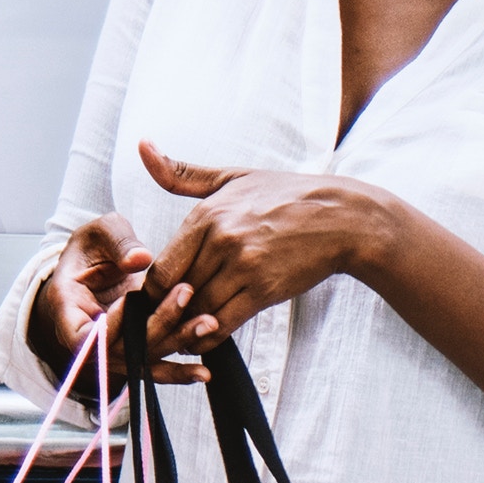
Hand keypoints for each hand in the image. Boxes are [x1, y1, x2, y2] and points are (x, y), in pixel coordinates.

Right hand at [30, 209, 196, 384]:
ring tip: (208, 323)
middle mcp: (89, 337)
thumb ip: (118, 242)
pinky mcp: (135, 353)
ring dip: (176, 342)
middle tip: (186, 294)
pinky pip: (154, 368)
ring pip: (143, 358)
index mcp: (68, 307)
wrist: (97, 267)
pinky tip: (204, 372)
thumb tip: (140, 259)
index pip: (82, 335)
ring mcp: (113, 349)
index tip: (130, 299)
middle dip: (156, 324)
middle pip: (120, 349)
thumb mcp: (100, 232)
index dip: (106, 326)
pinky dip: (180, 371)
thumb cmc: (94, 247)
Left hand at [140, 142, 387, 350]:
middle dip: (166, 311)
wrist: (341, 219)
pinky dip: (209, 335)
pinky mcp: (264, 289)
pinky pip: (224, 322)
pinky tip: (205, 336)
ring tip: (180, 333)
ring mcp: (243, 266)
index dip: (153, 288)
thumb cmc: (286, 196)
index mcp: (208, 214)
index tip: (155, 298)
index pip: (163, 263)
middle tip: (160, 325)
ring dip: (187, 325)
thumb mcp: (233, 177)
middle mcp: (221, 240)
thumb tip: (142, 146)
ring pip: (198, 309)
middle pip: (176, 290)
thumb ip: (182, 173)